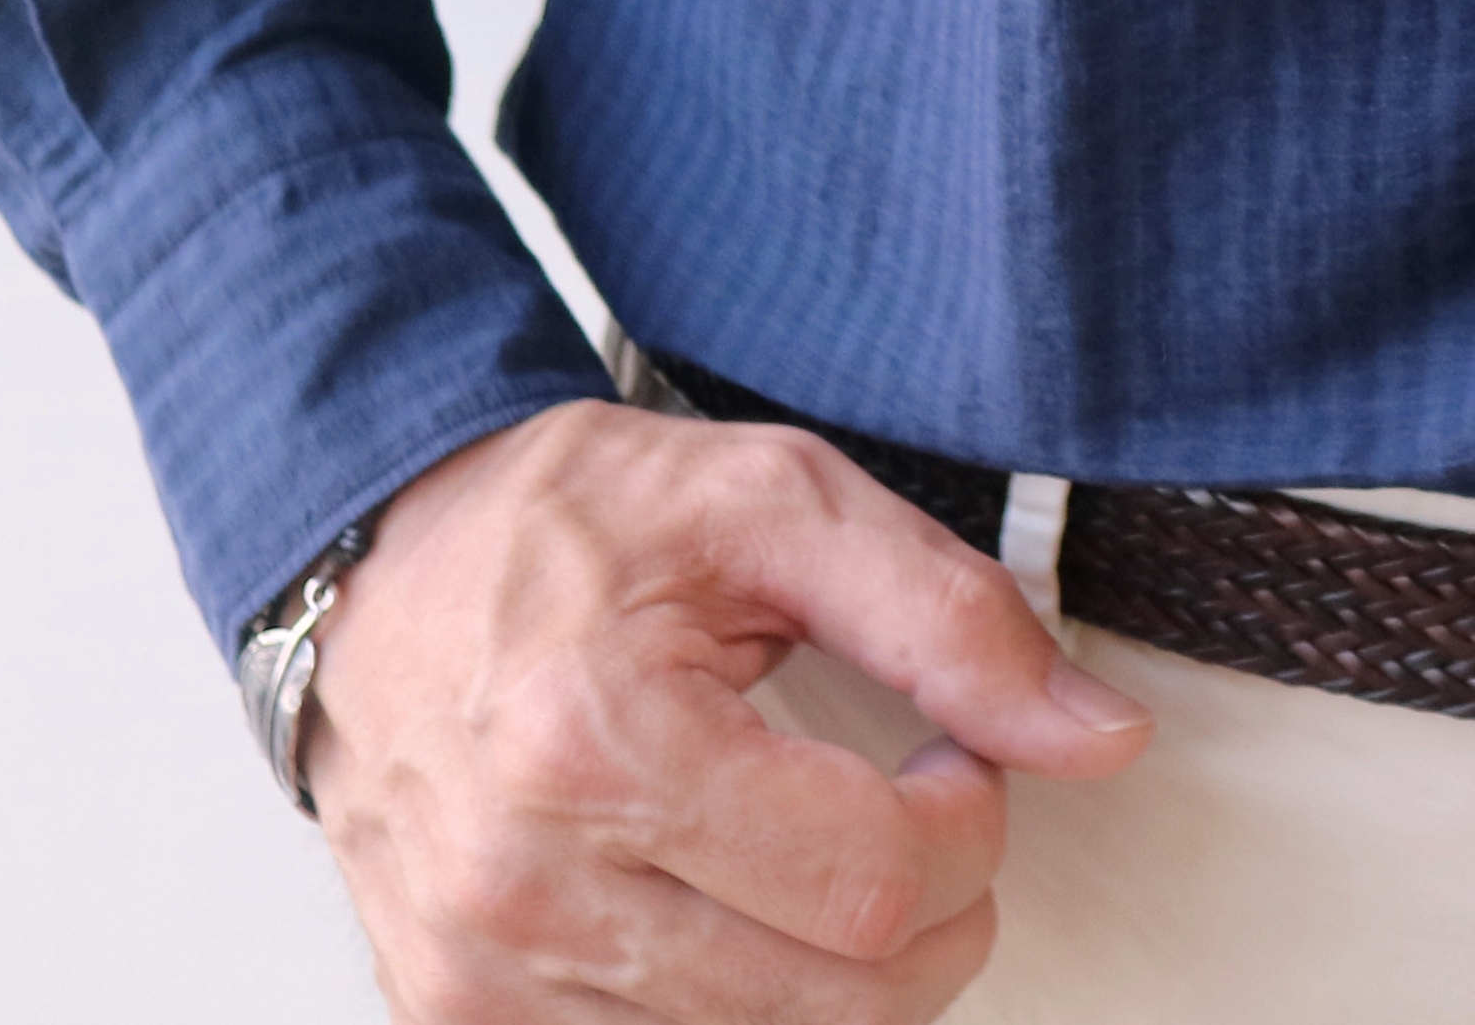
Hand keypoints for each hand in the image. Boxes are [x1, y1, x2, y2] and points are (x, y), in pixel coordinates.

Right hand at [302, 400, 1151, 1022]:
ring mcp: (479, 980)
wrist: (377, 571)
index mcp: (597, 744)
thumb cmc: (565, 524)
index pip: (877, 881)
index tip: (954, 757)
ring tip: (833, 853)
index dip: (970, 823)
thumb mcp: (777, 501)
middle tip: (923, 816)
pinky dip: (746, 1010)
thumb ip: (950, 617)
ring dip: (846, 972)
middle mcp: (523, 888)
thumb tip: (1097, 735)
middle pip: (835, 1000)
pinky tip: (755, 919)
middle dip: (936, 914)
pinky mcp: (459, 1023)